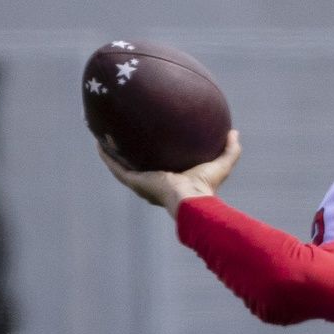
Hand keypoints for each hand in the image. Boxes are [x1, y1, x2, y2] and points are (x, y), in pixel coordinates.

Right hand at [98, 129, 241, 218]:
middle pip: (137, 166)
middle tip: (124, 138)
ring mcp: (141, 184)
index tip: (152, 144)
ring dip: (112, 153)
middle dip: (130, 154)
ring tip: (104, 137)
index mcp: (170, 182)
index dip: (155, 157)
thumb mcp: (220, 164)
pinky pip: (116, 167)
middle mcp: (152, 184)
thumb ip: (230, 150)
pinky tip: (99, 142)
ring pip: (121, 167)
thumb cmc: (206, 188)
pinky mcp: (134, 182)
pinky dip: (107, 156)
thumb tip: (234, 132)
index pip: (160, 168)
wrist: (191, 201)